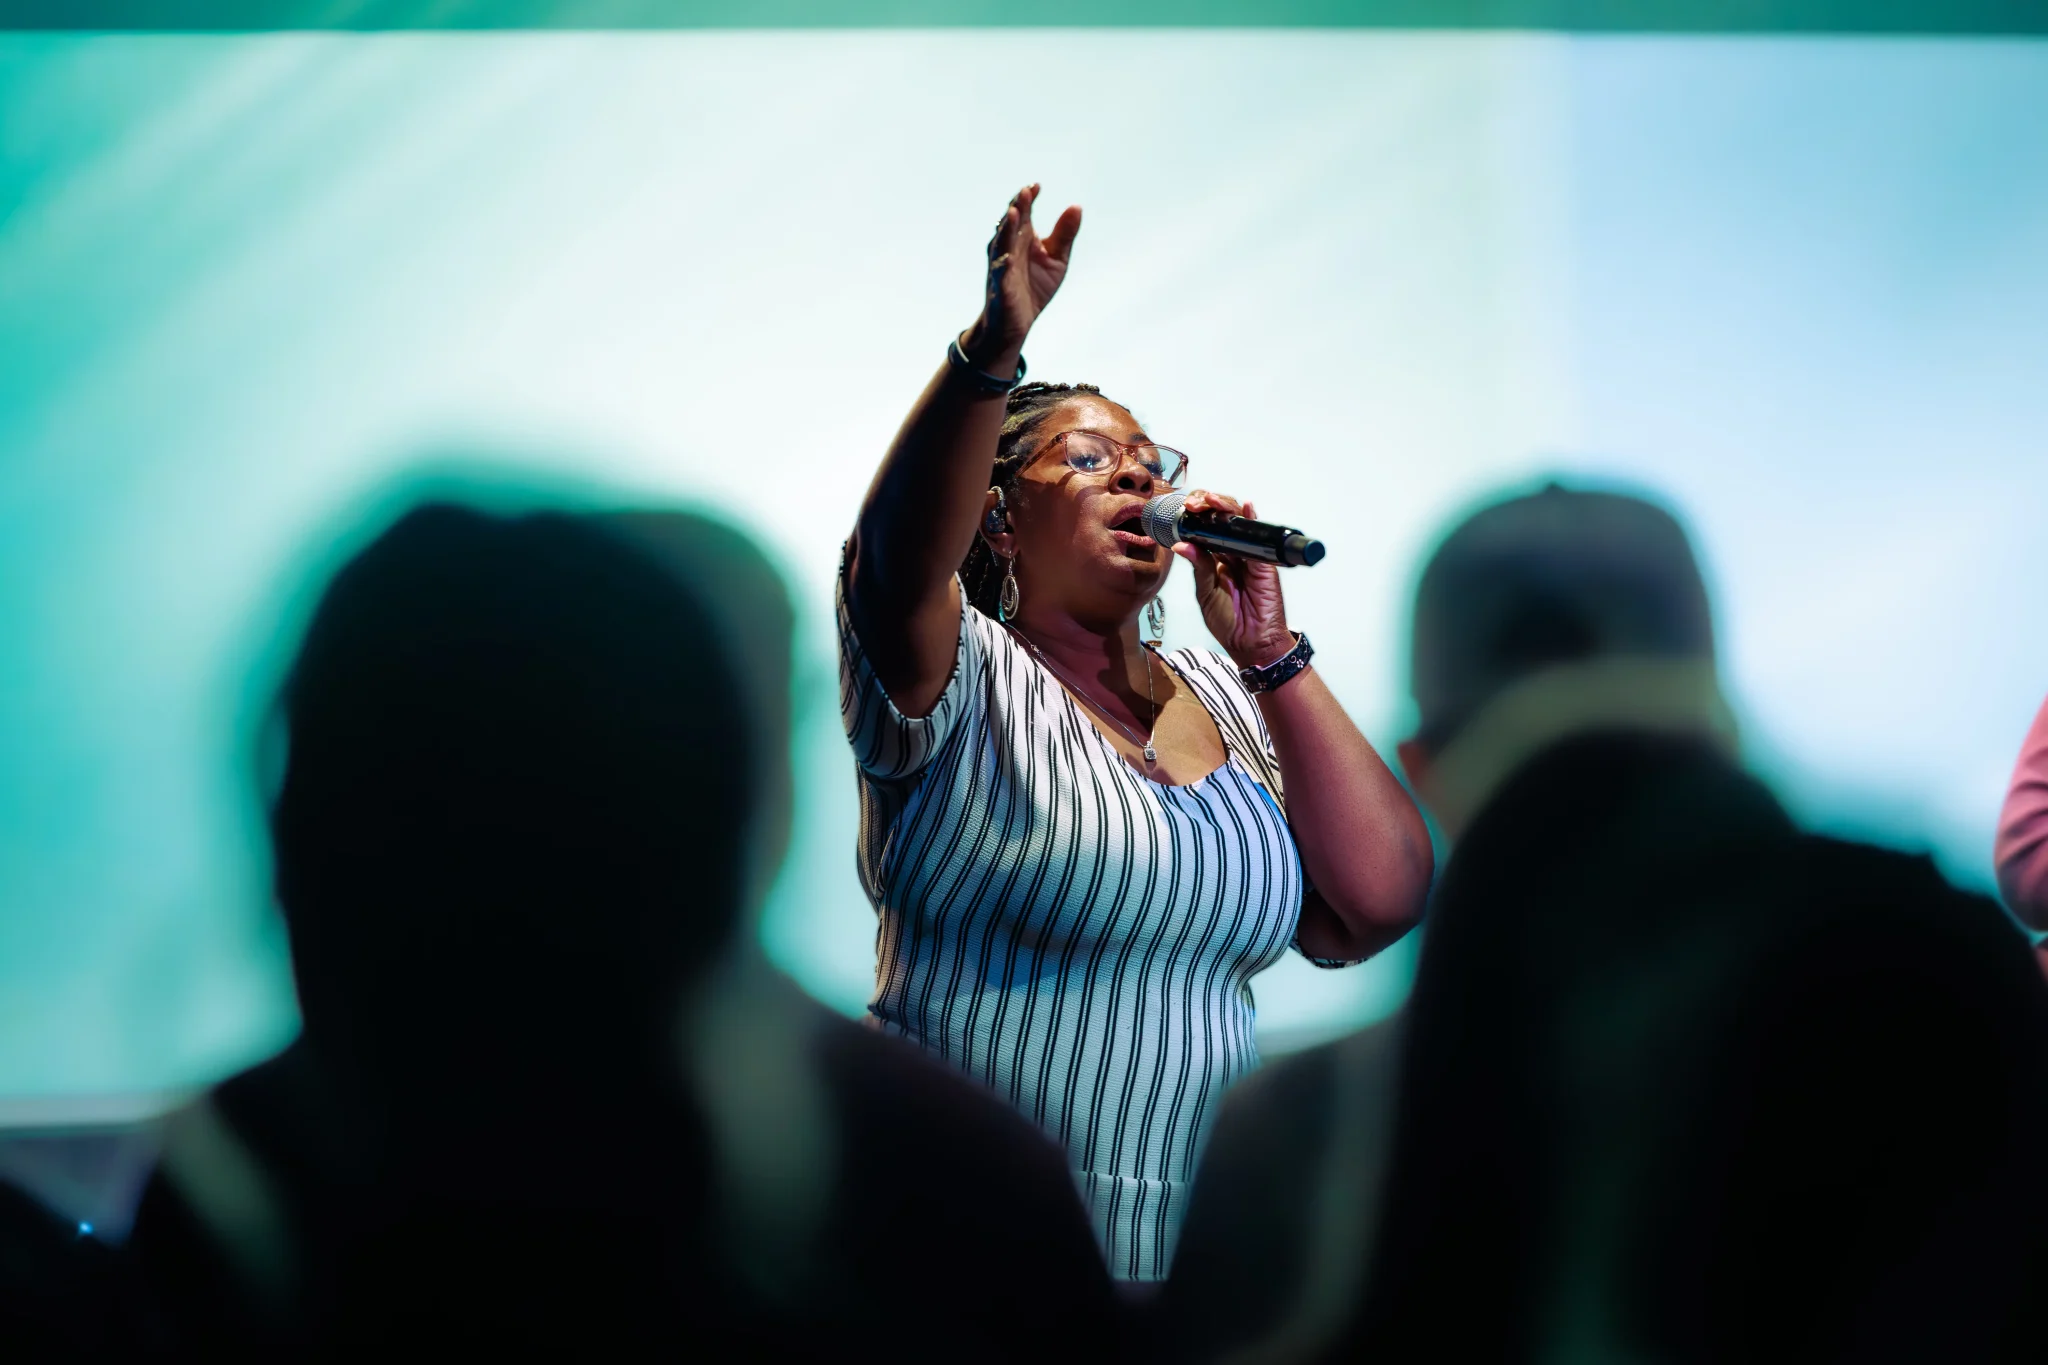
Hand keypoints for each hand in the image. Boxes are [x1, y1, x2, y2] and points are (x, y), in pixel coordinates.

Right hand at [963, 183, 1081, 364]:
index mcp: (1023, 238)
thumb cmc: (1035, 288)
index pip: (1024, 212)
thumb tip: (1076, 206)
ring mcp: (1002, 267)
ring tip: (1014, 213)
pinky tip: (1007, 258)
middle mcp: (1009, 248)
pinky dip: (1001, 266)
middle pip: (1011, 223)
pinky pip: (999, 275)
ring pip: (1001, 244)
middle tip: (1025, 191)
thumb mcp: (1056, 260)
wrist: (1017, 323)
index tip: (1037, 186)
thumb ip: (1064, 235)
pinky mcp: (1000, 288)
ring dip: (1007, 229)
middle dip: (1017, 207)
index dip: (1029, 198)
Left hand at [1174, 492, 1294, 670]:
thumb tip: (1181, 544)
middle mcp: (1234, 554)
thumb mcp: (1205, 593)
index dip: (1197, 517)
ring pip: (1239, 524)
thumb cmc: (1229, 622)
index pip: (1207, 530)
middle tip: (1194, 504)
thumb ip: (1198, 567)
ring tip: (1210, 501)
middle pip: (1223, 521)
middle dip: (1208, 507)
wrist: (1250, 643)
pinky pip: (1259, 538)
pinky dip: (1252, 520)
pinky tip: (1245, 507)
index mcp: (1217, 560)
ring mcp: (1250, 556)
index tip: (1185, 510)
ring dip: (1225, 507)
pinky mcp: (1264, 562)